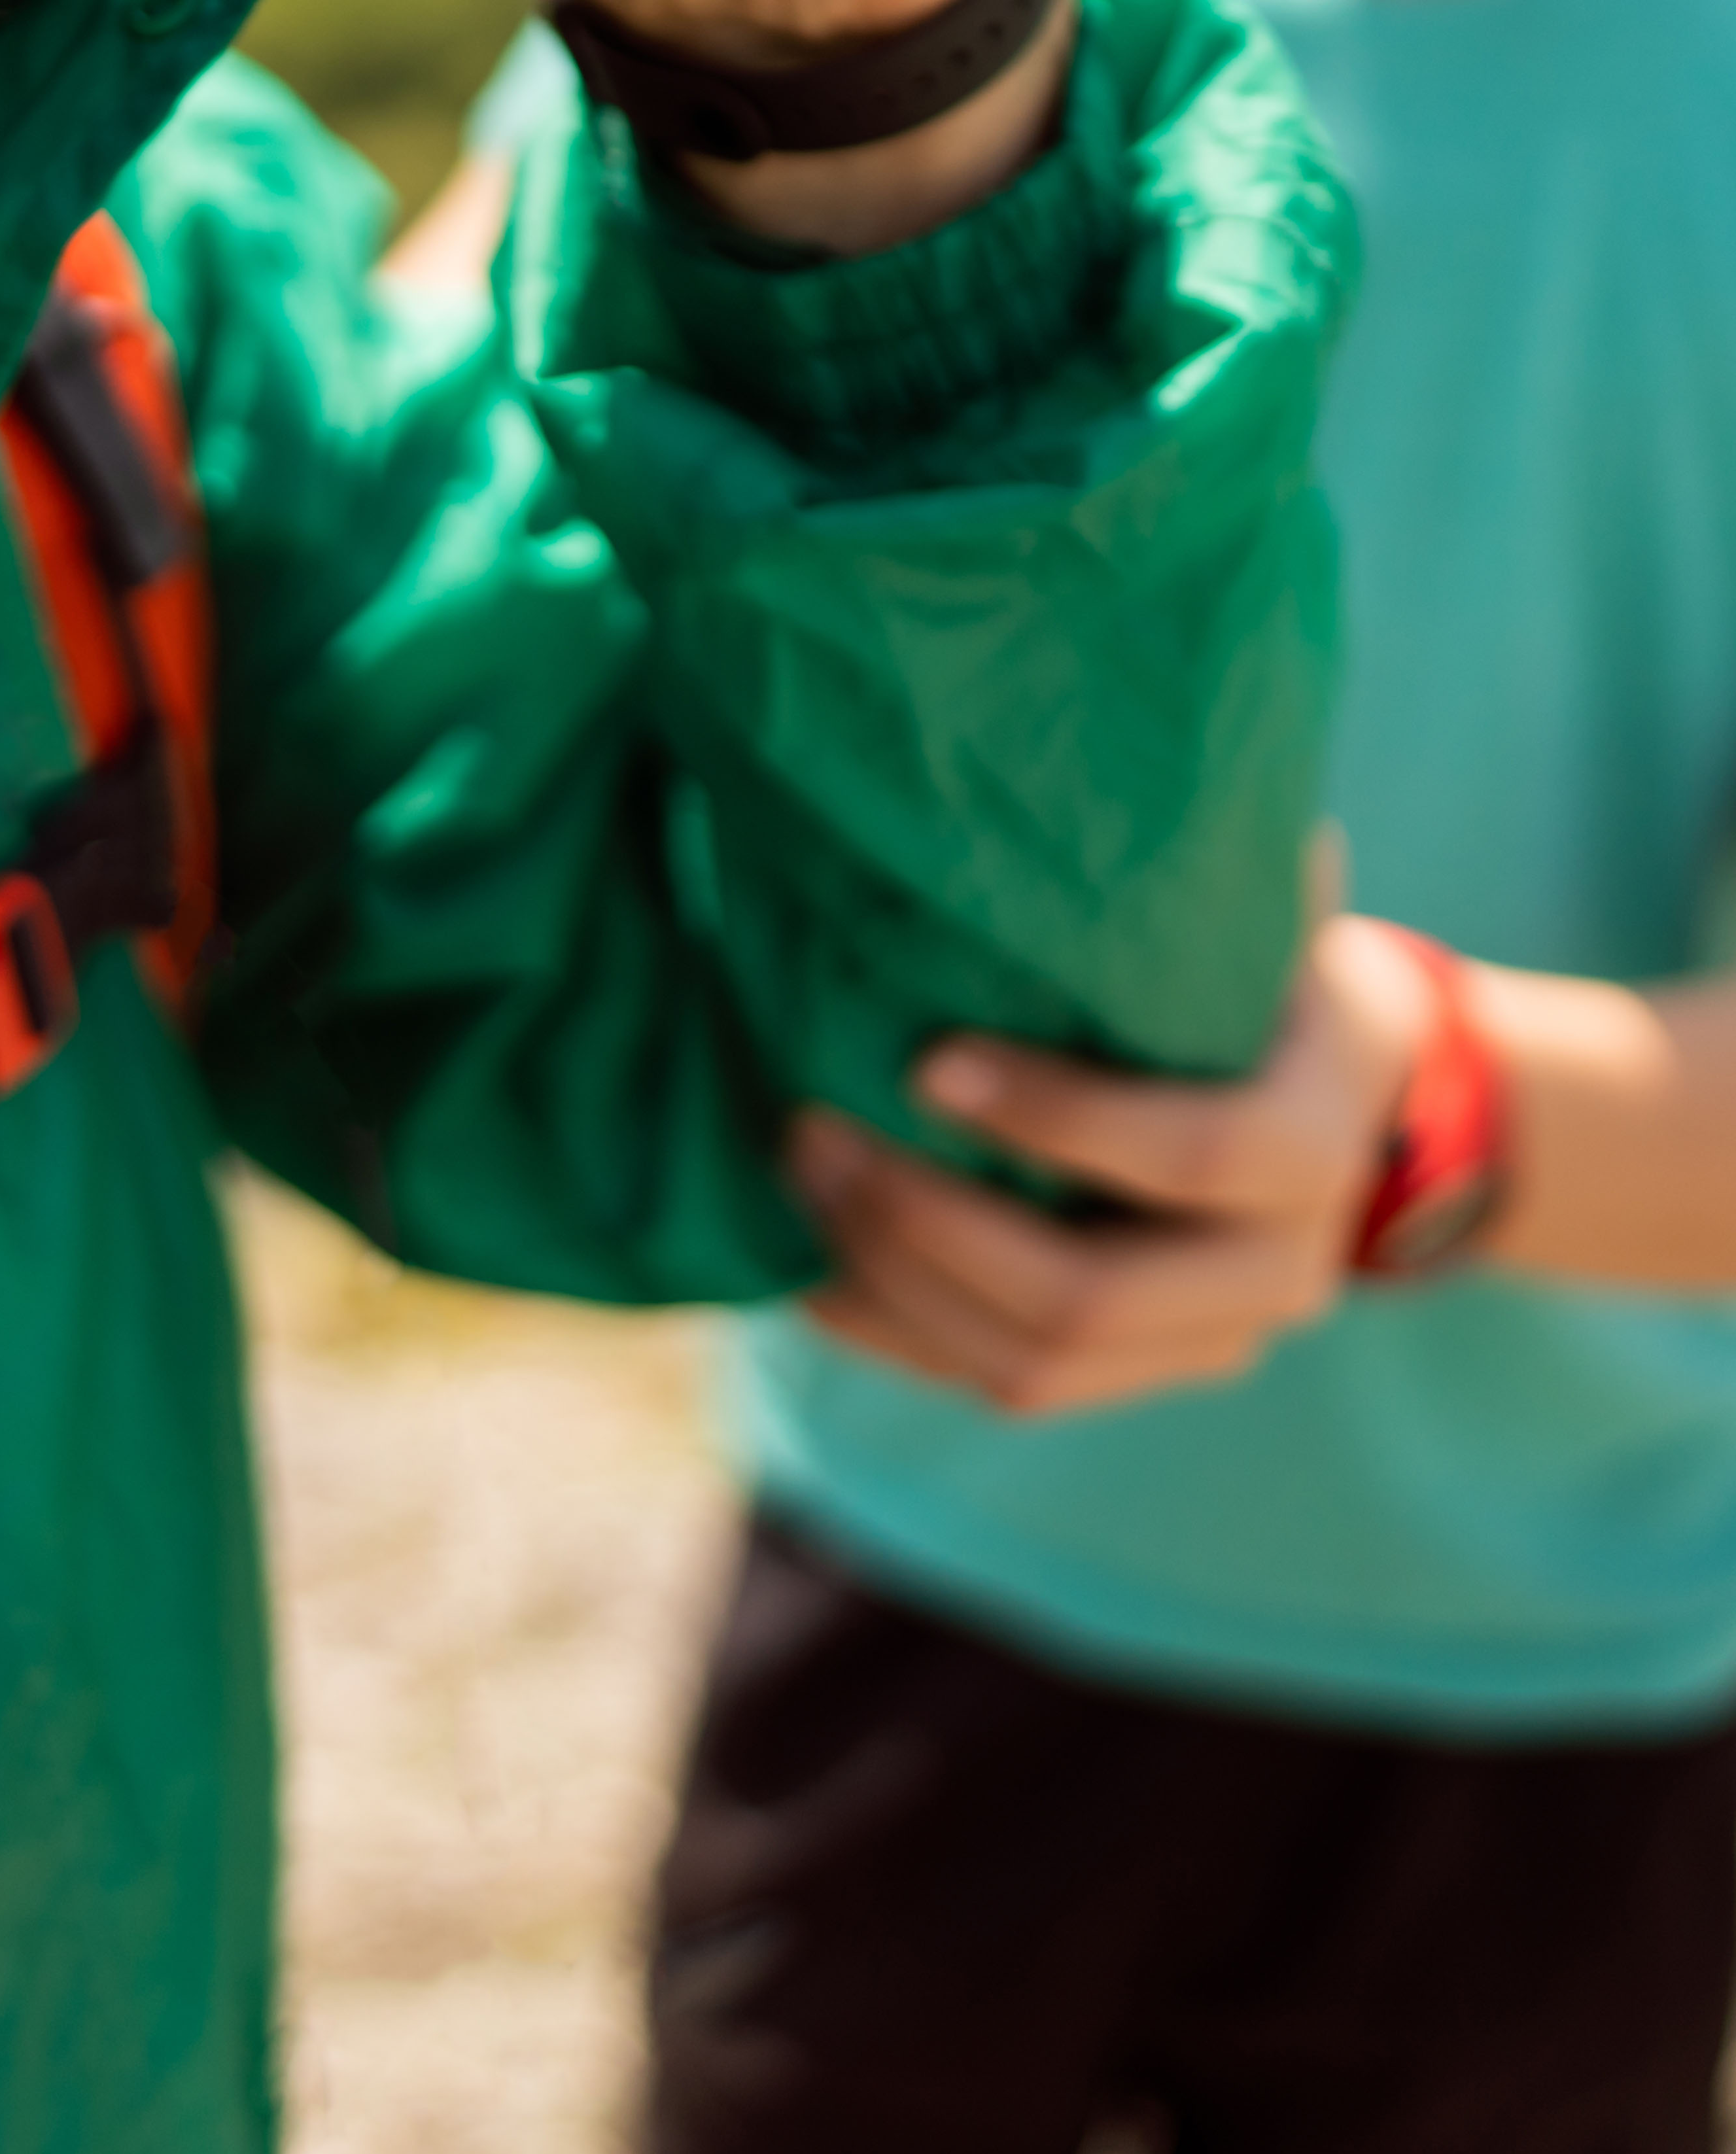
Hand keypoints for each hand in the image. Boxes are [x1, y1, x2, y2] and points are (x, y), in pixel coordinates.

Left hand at [787, 918, 1436, 1414]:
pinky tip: (807, 1267)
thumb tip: (1105, 769)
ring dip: (893, 1283)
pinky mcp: (1142, 1373)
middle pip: (1091, 1296)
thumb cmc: (1276, 972)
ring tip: (792, 1181)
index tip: (924, 1061)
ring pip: (1036, 1363)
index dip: (1058, 1118)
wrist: (1361, 1102)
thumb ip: (1212, 875)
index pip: (1191, 1155)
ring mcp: (1210, 1341)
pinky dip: (896, 1334)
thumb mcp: (1269, 918)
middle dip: (930, 1222)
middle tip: (810, 1128)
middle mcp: (1278, 1268)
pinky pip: (1007, 1384)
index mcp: (1314, 1142)